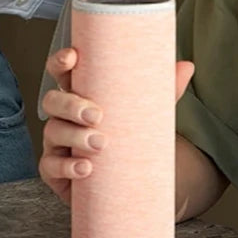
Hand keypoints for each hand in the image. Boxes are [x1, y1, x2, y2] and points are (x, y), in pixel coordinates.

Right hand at [38, 46, 194, 205]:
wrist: (125, 180)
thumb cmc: (127, 136)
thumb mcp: (146, 112)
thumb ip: (164, 90)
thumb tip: (187, 66)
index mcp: (79, 94)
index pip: (61, 73)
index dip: (60, 62)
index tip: (73, 57)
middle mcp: (62, 116)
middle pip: (52, 101)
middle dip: (71, 105)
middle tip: (97, 115)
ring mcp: (56, 143)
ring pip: (52, 132)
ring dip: (74, 136)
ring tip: (101, 144)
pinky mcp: (54, 170)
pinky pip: (50, 167)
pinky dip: (66, 167)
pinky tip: (85, 169)